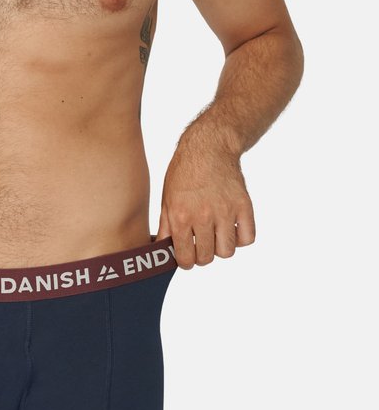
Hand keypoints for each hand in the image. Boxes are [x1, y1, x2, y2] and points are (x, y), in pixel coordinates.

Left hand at [156, 139, 255, 268]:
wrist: (209, 147)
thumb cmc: (184, 172)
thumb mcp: (167, 197)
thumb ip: (165, 226)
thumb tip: (161, 249)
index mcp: (181, 215)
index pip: (185, 257)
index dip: (185, 262)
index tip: (187, 257)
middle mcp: (204, 216)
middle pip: (207, 258)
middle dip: (202, 256)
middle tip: (201, 245)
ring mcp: (226, 212)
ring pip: (227, 252)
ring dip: (221, 248)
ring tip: (216, 235)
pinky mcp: (244, 206)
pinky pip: (247, 238)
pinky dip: (241, 238)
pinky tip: (232, 228)